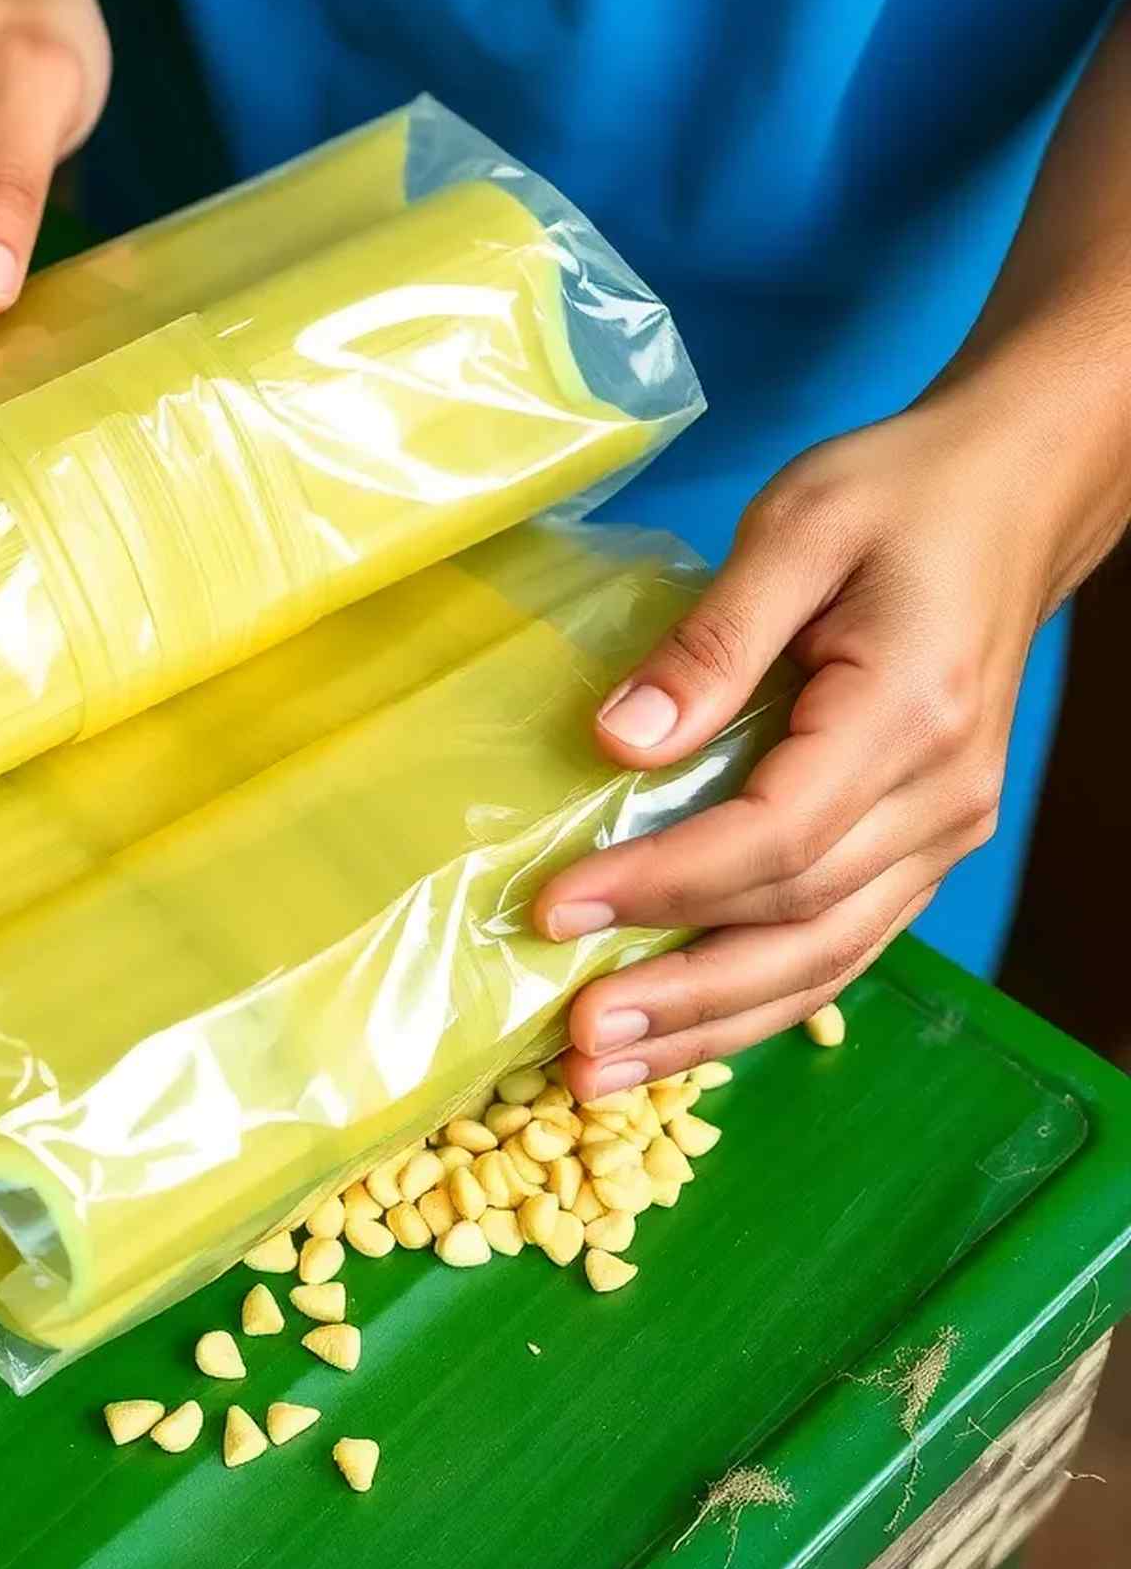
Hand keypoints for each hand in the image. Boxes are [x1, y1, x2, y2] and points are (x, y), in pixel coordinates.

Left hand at [534, 399, 1063, 1099]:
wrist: (1009, 496)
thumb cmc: (896, 498)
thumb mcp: (793, 532)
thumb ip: (708, 644)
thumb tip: (619, 741)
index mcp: (905, 719)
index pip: (772, 840)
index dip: (661, 886)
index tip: (558, 908)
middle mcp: (940, 800)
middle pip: (800, 929)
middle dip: (681, 993)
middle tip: (575, 1043)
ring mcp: (943, 831)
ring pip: (826, 961)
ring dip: (716, 1025)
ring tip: (610, 1071)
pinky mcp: (925, 842)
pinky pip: (843, 942)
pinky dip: (764, 996)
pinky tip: (689, 1030)